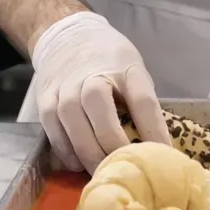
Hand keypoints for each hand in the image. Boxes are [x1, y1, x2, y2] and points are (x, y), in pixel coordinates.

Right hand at [29, 11, 169, 171]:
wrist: (69, 37)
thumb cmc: (111, 61)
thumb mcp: (134, 70)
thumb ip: (140, 102)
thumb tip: (154, 146)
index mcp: (125, 69)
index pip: (143, 102)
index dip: (154, 132)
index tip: (163, 156)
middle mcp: (93, 76)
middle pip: (103, 114)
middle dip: (115, 148)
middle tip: (125, 170)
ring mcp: (66, 87)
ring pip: (75, 125)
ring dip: (89, 154)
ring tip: (102, 173)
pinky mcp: (46, 99)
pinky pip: (54, 129)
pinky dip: (66, 150)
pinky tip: (77, 163)